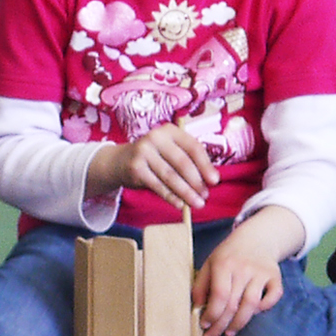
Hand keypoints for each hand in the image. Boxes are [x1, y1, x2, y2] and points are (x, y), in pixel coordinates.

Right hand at [96, 124, 218, 212]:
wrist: (120, 161)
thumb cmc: (153, 157)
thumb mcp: (170, 151)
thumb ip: (188, 160)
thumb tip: (210, 180)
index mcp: (170, 130)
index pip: (193, 147)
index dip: (205, 165)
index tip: (215, 181)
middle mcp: (155, 137)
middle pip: (182, 162)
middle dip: (196, 182)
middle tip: (205, 195)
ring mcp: (143, 152)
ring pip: (170, 176)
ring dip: (186, 192)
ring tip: (197, 203)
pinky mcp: (135, 168)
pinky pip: (157, 186)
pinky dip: (171, 197)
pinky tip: (180, 204)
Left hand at [194, 230, 286, 335]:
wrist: (256, 238)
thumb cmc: (229, 255)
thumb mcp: (210, 263)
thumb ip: (201, 285)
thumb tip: (197, 308)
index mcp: (224, 264)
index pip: (219, 296)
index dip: (211, 314)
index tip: (205, 325)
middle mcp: (244, 268)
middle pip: (233, 304)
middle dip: (220, 325)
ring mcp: (261, 272)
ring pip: (252, 305)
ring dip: (239, 323)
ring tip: (229, 332)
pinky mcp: (275, 276)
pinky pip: (273, 297)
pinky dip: (265, 308)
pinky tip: (254, 314)